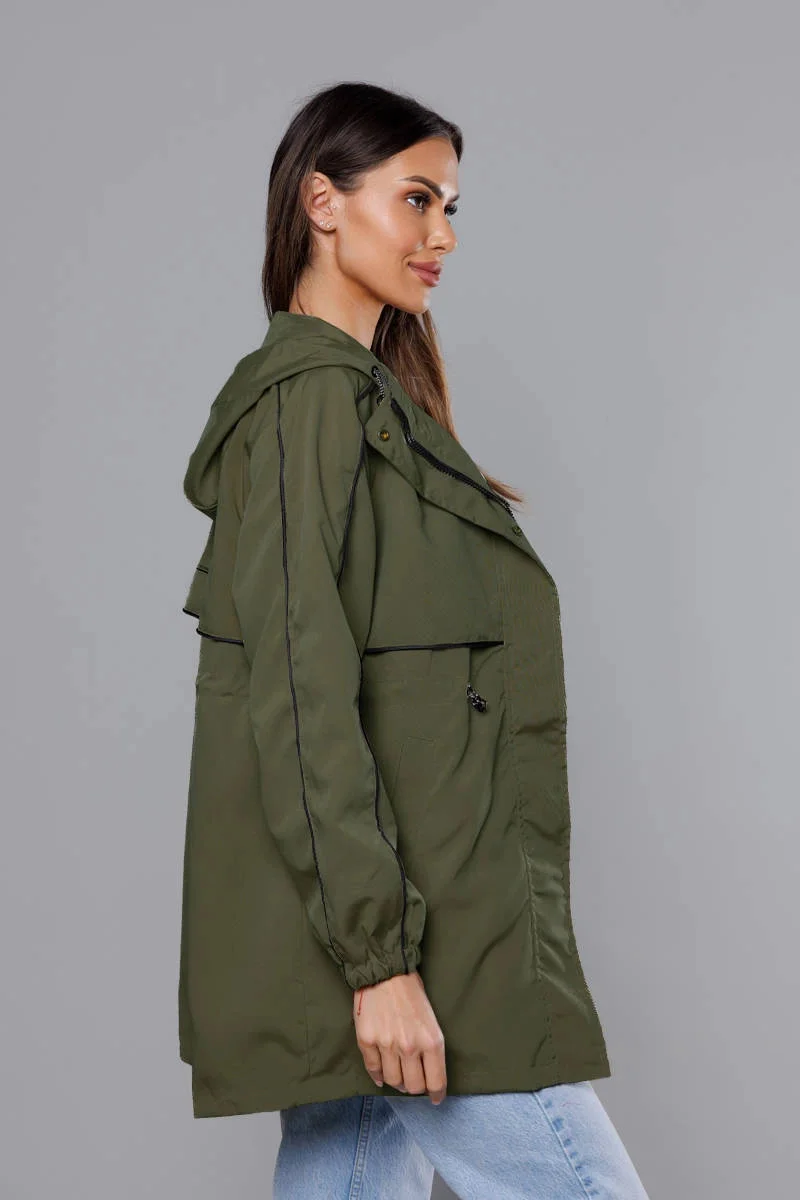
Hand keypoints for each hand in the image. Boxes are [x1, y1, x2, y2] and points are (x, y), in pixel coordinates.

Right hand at [353, 970, 446, 1104]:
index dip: (436, 1094)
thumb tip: (426, 1073)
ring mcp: (387, 1045)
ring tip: (398, 1076)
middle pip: (413, 1086)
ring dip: (396, 1082)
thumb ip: (430, 1047)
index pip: (435, 1082)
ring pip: (393, 1081)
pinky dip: (377, 1076)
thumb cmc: (412, 993)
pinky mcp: (367, 1041)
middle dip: (414, 1088)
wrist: (386, 972)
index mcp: (431, 1041)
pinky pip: (373, 1070)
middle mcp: (410, 1047)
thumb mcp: (431, 1020)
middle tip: (413, 1082)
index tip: (435, 1098)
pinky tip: (381, 1076)